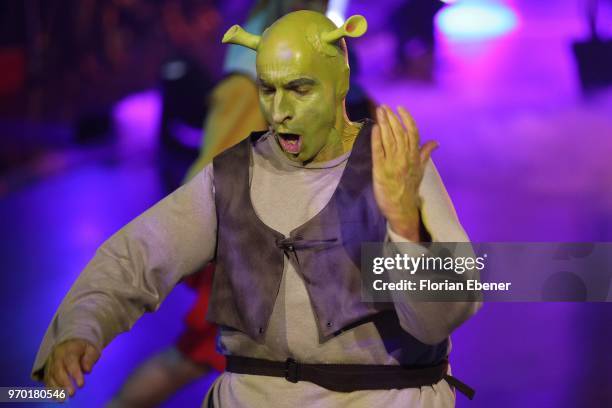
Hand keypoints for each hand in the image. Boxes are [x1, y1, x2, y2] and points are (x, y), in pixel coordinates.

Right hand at [43, 339, 99, 396]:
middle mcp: (57, 357)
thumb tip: (87, 370)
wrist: (70, 341)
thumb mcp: (91, 349)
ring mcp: (51, 364)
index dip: (75, 374)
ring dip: (56, 389)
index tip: (81, 385)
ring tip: (62, 399)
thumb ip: (90, 358)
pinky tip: (56, 397)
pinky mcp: (47, 371)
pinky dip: (50, 389)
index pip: (71, 362)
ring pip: (50, 377)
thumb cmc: (83, 348)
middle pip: (58, 370)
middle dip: (64, 383)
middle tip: (71, 393)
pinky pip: (46, 380)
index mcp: (69, 350)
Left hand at [371, 105, 437, 240]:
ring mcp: (392, 163)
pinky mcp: (380, 170)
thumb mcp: (421, 169)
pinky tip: (374, 128)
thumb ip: (426, 153)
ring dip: (384, 123)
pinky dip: (377, 139)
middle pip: (399, 132)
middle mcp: (405, 157)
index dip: (406, 118)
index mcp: (414, 156)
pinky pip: (378, 151)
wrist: (402, 208)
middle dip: (391, 118)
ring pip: (389, 139)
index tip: (400, 108)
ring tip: (379, 112)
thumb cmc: (410, 188)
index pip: (413, 132)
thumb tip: (436, 142)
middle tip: (384, 107)